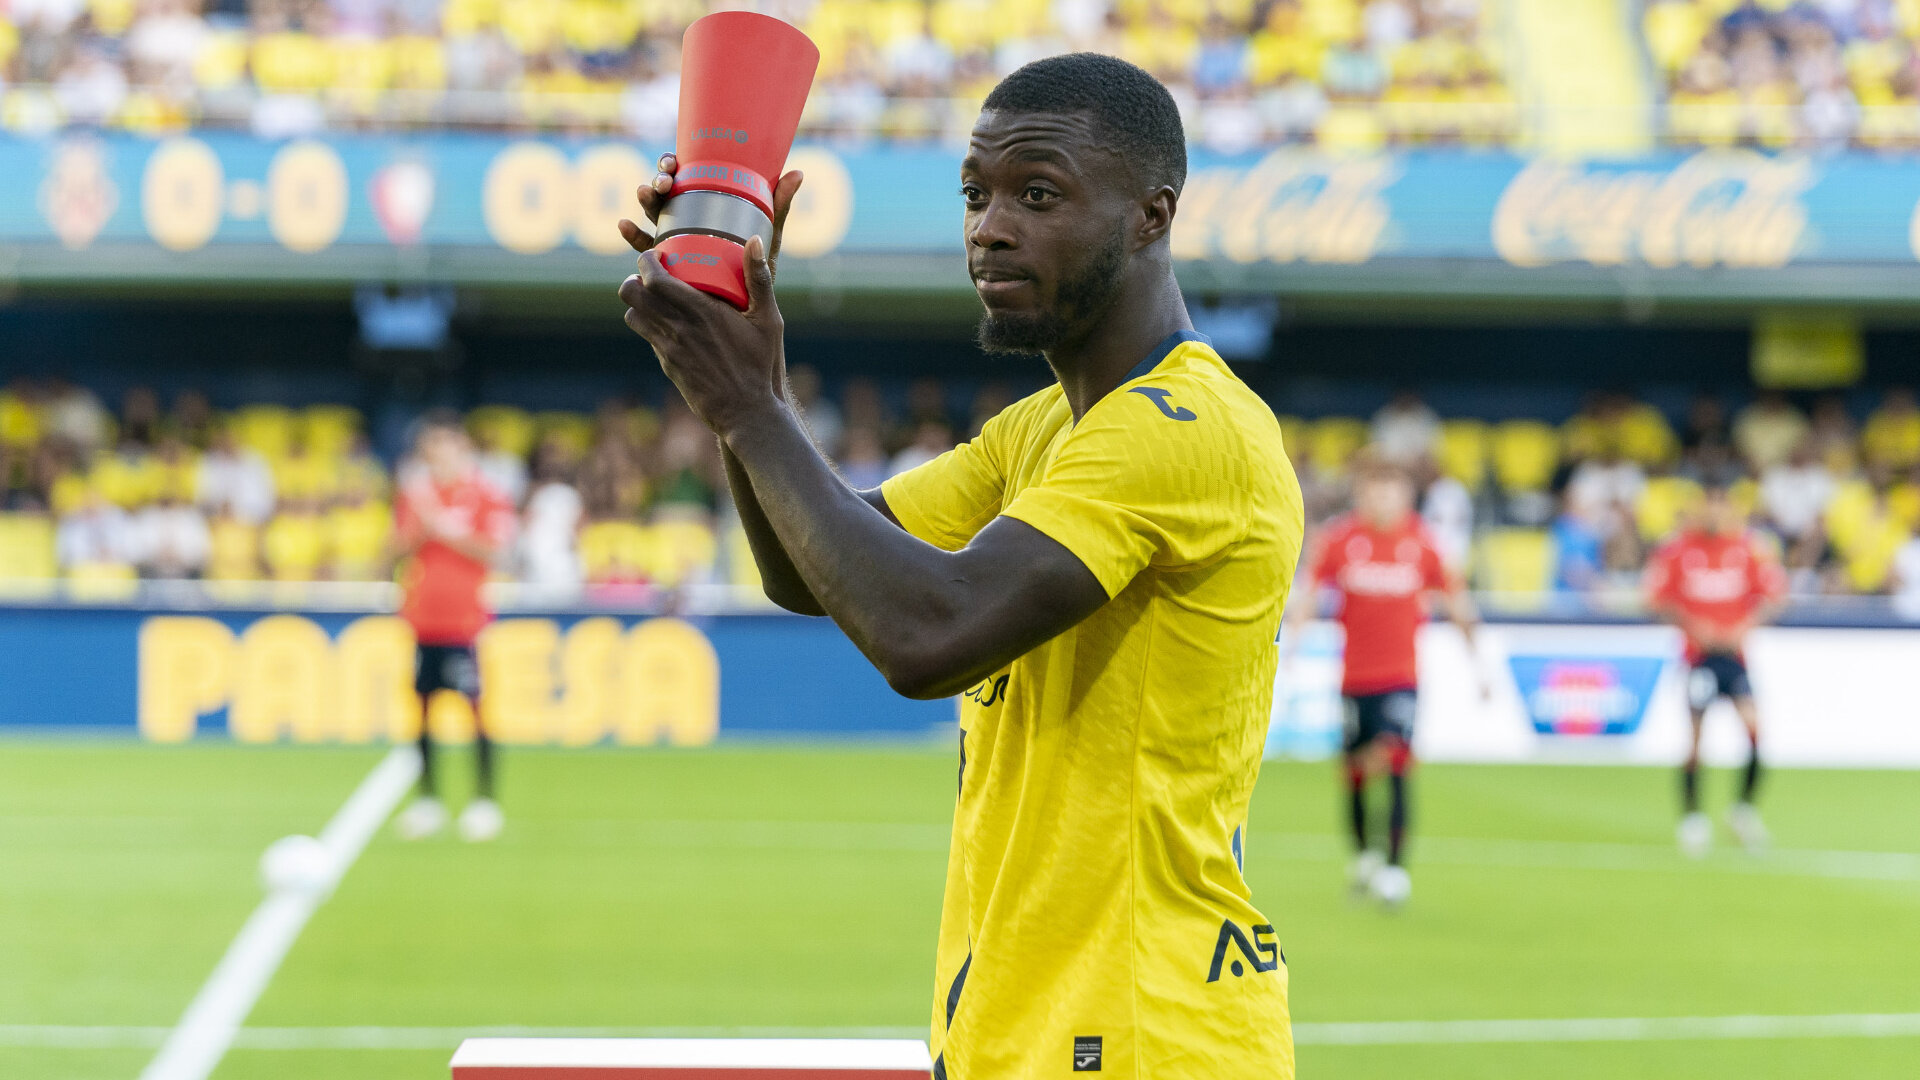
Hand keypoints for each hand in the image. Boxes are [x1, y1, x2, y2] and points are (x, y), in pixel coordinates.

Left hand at [617, 155, 804, 397]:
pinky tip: (671, 327)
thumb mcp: (768, 321)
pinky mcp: (667, 366)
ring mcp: (668, 349)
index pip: (653, 278)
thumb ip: (760, 279)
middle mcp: (678, 329)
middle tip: (652, 276)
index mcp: (700, 312)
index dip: (646, 261)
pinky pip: (648, 338)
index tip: (655, 255)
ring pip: (632, 316)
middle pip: (632, 293)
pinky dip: (651, 327)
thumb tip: (757, 240)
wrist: (746, 414)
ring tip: (655, 299)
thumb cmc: (761, 366)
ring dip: (639, 304)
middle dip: (635, 279)